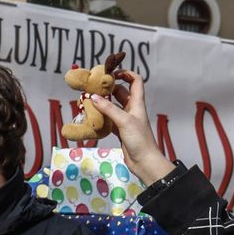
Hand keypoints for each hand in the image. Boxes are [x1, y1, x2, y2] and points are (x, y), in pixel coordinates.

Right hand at [86, 70, 174, 185]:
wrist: (144, 161)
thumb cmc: (139, 139)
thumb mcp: (124, 121)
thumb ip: (108, 108)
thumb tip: (93, 97)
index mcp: (137, 103)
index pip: (135, 81)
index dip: (126, 74)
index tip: (112, 74)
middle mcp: (131, 109)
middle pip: (120, 92)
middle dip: (108, 88)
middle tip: (93, 87)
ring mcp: (125, 119)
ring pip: (113, 106)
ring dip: (103, 103)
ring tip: (89, 100)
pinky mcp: (120, 130)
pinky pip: (109, 118)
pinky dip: (101, 116)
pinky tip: (92, 116)